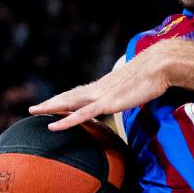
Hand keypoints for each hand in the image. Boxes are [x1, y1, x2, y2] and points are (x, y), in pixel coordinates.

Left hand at [30, 42, 172, 129]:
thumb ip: (130, 93)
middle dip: (50, 102)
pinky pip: (81, 115)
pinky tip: (52, 126)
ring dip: (50, 107)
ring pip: (68, 102)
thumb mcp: (138, 87)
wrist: (160, 66)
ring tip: (34, 111)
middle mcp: (98, 89)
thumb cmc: (154, 76)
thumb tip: (132, 96)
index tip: (53, 103)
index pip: (80, 93)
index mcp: (105, 86)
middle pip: (68, 96)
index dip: (65, 98)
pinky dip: (65, 121)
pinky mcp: (106, 103)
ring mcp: (101, 96)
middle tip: (33, 108)